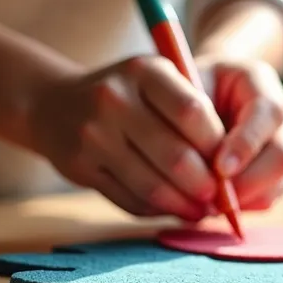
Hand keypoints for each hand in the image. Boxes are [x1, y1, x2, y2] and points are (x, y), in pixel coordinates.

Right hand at [28, 56, 225, 219]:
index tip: (230, 163)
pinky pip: (129, 199)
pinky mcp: (79, 167)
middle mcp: (114, 99)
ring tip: (201, 212)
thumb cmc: (125, 93)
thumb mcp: (154, 80)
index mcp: (143, 71)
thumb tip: (229, 164)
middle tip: (221, 199)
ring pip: (153, 186)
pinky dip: (156, 210)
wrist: (53, 103)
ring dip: (184, 206)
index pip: (193, 112)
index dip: (218, 145)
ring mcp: (93, 135)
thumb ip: (190, 109)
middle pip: (176, 156)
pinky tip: (171, 210)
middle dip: (206, 185)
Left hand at [199, 58, 282, 210]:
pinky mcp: (275, 176)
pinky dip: (240, 209)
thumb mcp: (185, 88)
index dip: (247, 143)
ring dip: (242, 199)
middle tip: (213, 198)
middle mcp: (278, 117)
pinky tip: (213, 206)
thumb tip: (208, 165)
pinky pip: (265, 200)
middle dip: (248, 182)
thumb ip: (197, 116)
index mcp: (258, 82)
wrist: (193, 98)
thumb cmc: (186, 89)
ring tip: (208, 205)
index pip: (269, 112)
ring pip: (278, 184)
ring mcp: (282, 148)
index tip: (220, 168)